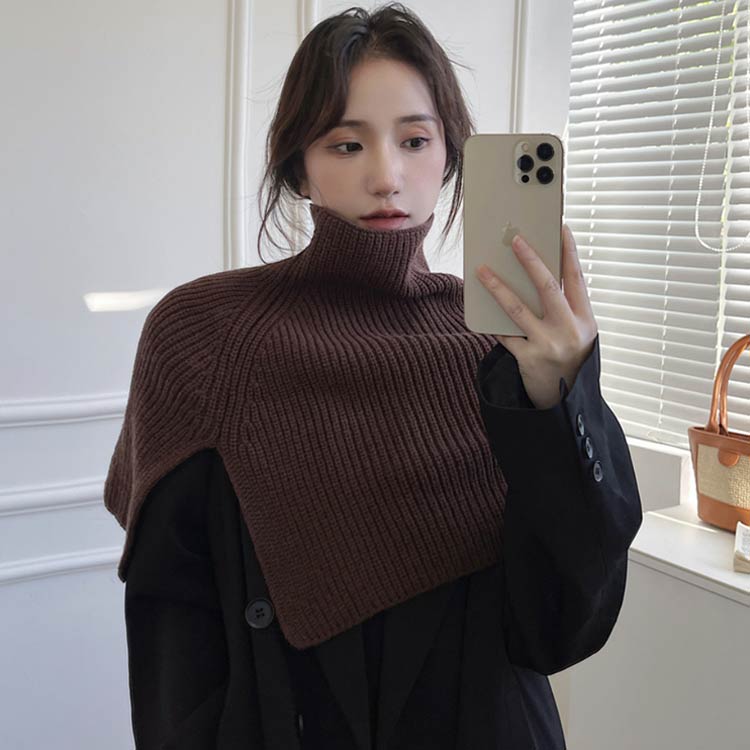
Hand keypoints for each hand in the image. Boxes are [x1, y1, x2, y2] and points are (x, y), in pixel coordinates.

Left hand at [475, 224, 597, 409]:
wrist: (564, 400)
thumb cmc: (569, 359)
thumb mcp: (578, 333)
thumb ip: (564, 307)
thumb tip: (536, 273)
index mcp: (586, 320)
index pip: (577, 278)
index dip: (569, 252)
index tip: (561, 229)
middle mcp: (570, 331)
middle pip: (548, 287)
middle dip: (531, 260)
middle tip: (516, 240)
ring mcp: (548, 345)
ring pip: (518, 308)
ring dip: (498, 286)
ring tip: (482, 270)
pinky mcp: (528, 358)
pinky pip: (505, 333)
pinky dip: (493, 319)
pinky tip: (480, 304)